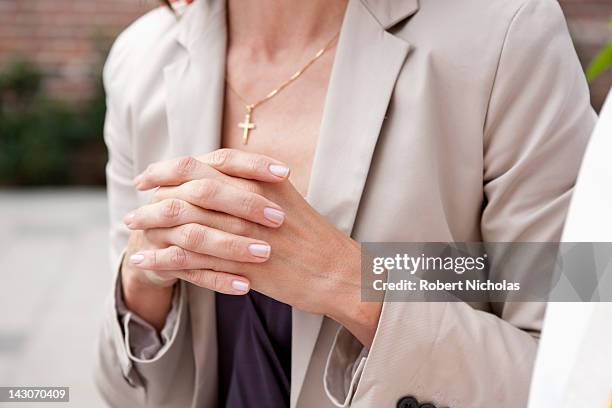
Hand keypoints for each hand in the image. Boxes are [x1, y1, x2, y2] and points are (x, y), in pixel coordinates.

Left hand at [129, 149, 381, 344]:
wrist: (339, 271)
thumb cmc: (313, 236)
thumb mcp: (284, 198)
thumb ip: (251, 184)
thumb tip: (219, 177)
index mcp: (259, 181)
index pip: (204, 164)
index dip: (170, 167)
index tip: (150, 175)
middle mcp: (248, 202)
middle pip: (188, 189)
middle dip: (155, 193)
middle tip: (136, 199)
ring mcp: (244, 234)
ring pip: (184, 223)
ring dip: (152, 225)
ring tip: (130, 228)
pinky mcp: (241, 266)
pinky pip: (193, 260)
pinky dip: (163, 259)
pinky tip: (144, 261)